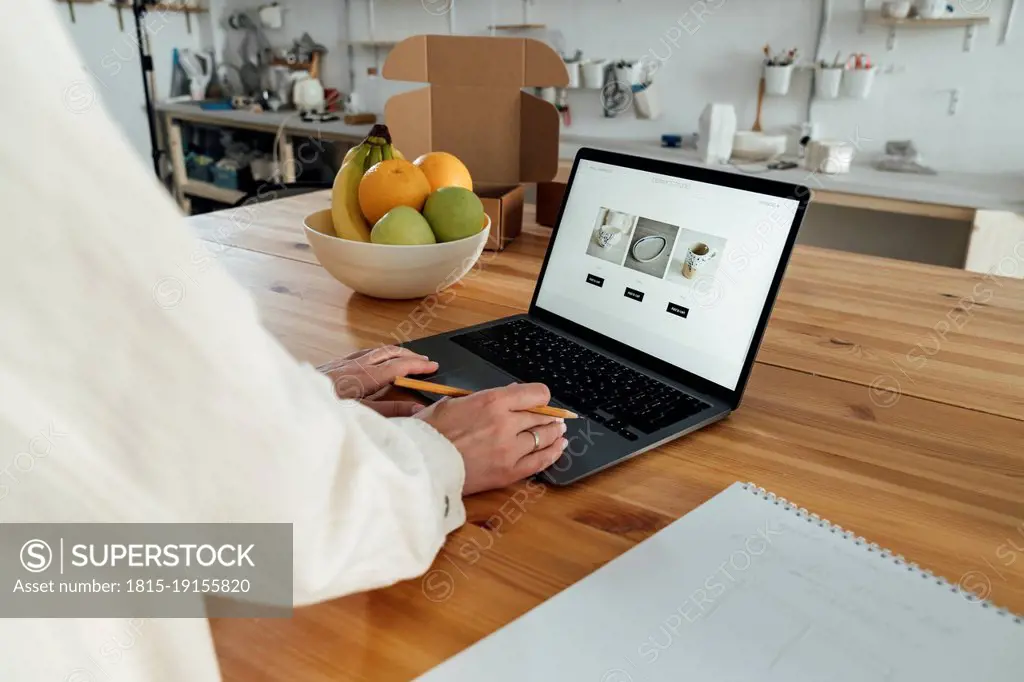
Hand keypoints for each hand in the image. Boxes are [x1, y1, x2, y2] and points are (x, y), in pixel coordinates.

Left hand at [317, 346, 436, 402]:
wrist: (293, 401)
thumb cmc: (326, 409)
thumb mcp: (363, 414)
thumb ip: (391, 410)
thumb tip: (417, 409)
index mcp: (366, 375)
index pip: (399, 364)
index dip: (418, 365)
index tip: (433, 366)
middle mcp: (355, 364)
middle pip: (388, 351)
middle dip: (409, 354)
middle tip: (424, 361)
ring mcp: (343, 362)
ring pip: (374, 350)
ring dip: (392, 352)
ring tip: (404, 358)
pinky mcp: (333, 365)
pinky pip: (361, 353)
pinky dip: (375, 354)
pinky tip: (373, 362)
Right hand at [415, 383, 567, 494]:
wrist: (420, 464)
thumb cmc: (430, 432)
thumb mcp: (453, 402)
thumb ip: (484, 398)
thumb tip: (508, 394)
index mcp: (492, 401)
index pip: (536, 394)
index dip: (540, 397)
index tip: (539, 401)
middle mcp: (506, 423)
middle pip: (542, 416)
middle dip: (548, 416)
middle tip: (551, 417)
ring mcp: (510, 449)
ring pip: (545, 437)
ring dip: (554, 432)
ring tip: (557, 431)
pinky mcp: (509, 472)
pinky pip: (541, 461)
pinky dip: (552, 453)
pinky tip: (557, 448)